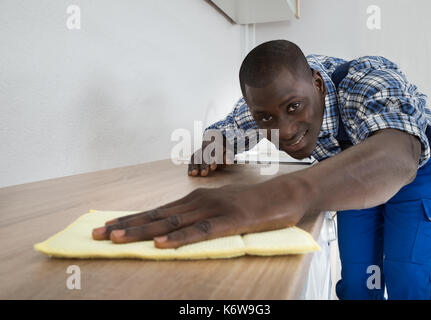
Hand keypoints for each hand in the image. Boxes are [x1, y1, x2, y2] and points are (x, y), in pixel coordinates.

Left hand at [92, 178, 307, 247]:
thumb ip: (197, 218)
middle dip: (125, 225)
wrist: (281, 196)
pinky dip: (180, 239)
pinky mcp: (229, 221)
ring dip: (143, 231)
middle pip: (156, 216)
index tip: (106, 227)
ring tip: (117, 238)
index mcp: (194, 200)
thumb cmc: (250, 205)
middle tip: (97, 234)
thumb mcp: (218, 209)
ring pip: (172, 223)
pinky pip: (200, 232)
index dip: (130, 220)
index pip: (156, 211)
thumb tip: (173, 231)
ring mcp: (213, 210)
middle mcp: (197, 202)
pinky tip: (163, 245)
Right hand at [188, 136, 233, 176]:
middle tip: (204, 173)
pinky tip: (190, 174)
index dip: (212, 160)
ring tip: (194, 173)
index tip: (213, 167)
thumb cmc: (223, 151)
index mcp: (214, 144)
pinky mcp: (195, 155)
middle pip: (203, 155)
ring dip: (194, 166)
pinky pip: (191, 160)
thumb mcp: (228, 152)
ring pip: (196, 157)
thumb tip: (229, 162)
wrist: (216, 142)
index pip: (212, 152)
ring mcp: (199, 150)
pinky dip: (190, 167)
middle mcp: (205, 147)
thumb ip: (228, 157)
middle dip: (203, 165)